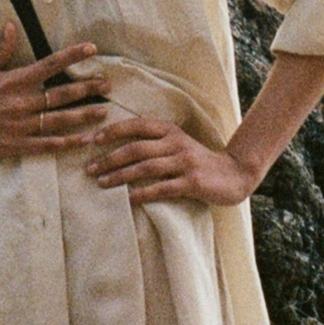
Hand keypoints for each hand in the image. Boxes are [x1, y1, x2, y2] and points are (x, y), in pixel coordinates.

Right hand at [0, 23, 113, 160]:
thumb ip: (0, 50)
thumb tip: (12, 26)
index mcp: (15, 81)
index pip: (50, 64)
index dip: (73, 55)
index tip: (92, 48)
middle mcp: (22, 102)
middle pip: (63, 94)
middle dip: (89, 88)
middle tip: (108, 86)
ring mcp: (21, 125)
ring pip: (61, 119)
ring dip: (85, 115)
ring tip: (104, 111)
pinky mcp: (17, 145)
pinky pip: (48, 144)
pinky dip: (68, 142)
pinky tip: (85, 139)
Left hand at [86, 115, 256, 204]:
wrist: (234, 175)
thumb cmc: (197, 162)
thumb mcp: (176, 145)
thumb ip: (153, 144)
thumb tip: (116, 152)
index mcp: (170, 131)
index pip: (137, 125)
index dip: (113, 131)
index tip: (92, 140)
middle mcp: (176, 143)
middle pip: (136, 148)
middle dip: (109, 158)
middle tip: (89, 169)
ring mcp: (185, 162)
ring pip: (145, 167)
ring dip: (120, 176)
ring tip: (101, 183)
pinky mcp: (192, 182)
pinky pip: (161, 188)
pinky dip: (142, 193)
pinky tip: (127, 199)